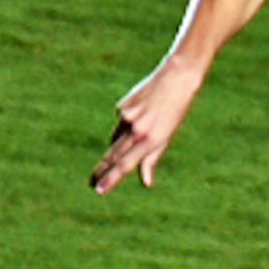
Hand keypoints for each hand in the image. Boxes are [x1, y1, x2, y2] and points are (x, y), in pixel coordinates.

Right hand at [90, 60, 203, 193]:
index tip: (99, 189)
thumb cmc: (175, 112)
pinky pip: (121, 121)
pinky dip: (128, 122)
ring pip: (117, 138)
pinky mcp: (123, 106)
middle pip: (114, 155)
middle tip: (92, 183)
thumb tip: (146, 183)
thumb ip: (152, 159)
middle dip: (102, 170)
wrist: (176, 80)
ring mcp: (128, 117)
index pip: (126, 164)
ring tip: (142, 130)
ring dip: (121, 143)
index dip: (111, 178)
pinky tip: (142, 111)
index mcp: (151, 139)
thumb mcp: (168, 137)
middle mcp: (137, 129)